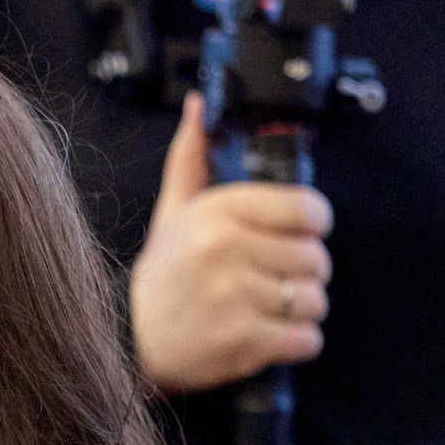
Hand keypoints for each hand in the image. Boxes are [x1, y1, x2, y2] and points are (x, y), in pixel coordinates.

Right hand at [130, 91, 332, 395]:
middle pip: (316, 259)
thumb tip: (201, 102)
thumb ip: (193, 158)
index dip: (308, 225)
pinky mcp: (244, 341)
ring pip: (314, 300)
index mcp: (216, 212)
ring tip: (263, 309)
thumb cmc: (161, 276)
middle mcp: (226, 250)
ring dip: (298, 310)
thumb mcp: (172, 212)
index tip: (289, 236)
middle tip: (267, 279)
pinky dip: (295, 343)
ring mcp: (235, 297)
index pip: (308, 209)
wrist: (127, 342)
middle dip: (300, 273)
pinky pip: (307, 339)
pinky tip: (265, 337)